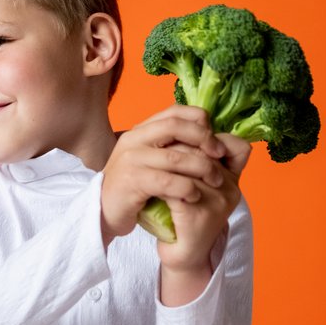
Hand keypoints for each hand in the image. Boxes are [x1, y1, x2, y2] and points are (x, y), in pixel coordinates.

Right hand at [100, 105, 226, 244]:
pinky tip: (195, 197)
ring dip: (202, 168)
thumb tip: (211, 140)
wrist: (105, 213)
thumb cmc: (135, 188)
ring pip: (176, 156)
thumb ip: (173, 148)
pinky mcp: (132, 182)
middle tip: (220, 156)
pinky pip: (167, 181)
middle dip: (204, 139)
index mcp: (141, 130)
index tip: (215, 140)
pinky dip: (187, 188)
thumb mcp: (152, 162)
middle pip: (175, 126)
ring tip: (216, 181)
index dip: (199, 120)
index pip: (174, 111)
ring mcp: (131, 159)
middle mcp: (134, 139)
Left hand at [156, 133, 250, 305]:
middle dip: (177, 145)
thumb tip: (194, 127)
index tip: (180, 139)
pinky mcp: (199, 215)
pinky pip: (177, 186)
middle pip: (203, 150)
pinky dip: (161, 182)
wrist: (185, 255)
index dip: (206, 136)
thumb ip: (203, 161)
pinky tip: (150, 182)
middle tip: (157, 148)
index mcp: (233, 179)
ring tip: (152, 162)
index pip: (232, 144)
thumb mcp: (202, 186)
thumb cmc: (188, 216)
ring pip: (189, 165)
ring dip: (166, 162)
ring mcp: (217, 202)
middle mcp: (230, 189)